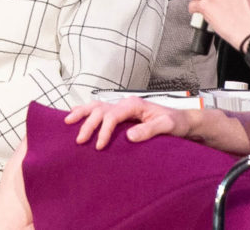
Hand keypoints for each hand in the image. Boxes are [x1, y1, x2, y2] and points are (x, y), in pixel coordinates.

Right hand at [64, 98, 192, 149]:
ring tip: (67, 122)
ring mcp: (122, 107)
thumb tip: (129, 136)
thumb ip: (149, 130)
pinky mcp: (121, 114)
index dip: (103, 130)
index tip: (98, 145)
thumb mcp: (167, 126)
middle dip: (88, 124)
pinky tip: (75, 115)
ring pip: (96, 106)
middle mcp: (125, 103)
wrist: (182, 121)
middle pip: (100, 110)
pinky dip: (85, 112)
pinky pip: (100, 110)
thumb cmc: (175, 123)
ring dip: (81, 113)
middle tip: (79, 140)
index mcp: (134, 105)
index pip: (113, 115)